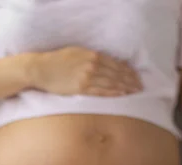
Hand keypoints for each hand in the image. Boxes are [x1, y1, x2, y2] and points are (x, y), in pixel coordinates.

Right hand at [27, 46, 142, 96]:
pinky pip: (102, 91)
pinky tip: (122, 94)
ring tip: (135, 91)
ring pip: (112, 82)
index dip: (128, 70)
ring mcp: (87, 76)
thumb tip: (105, 62)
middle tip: (140, 86)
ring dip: (125, 87)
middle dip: (130, 80)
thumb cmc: (56, 61)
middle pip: (117, 73)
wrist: (41, 69)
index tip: (136, 76)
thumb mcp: (76, 52)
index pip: (116, 63)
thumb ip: (91, 57)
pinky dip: (114, 92)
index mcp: (92, 55)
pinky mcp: (81, 88)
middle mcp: (92, 65)